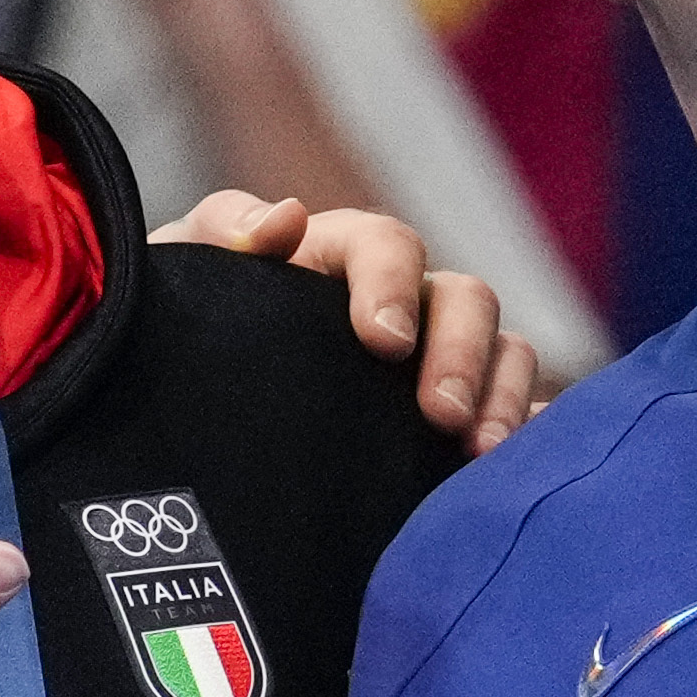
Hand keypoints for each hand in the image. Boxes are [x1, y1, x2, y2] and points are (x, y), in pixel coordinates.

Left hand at [158, 192, 547, 454]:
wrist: (171, 414)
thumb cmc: (178, 331)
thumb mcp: (179, 277)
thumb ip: (221, 234)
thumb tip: (289, 219)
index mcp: (336, 258)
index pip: (387, 244)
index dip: (394, 283)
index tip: (383, 341)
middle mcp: (403, 302)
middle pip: (465, 298)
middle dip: (463, 352)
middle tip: (442, 416)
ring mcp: (436, 361)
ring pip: (505, 352)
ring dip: (502, 397)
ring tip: (479, 454)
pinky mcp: (454, 423)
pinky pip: (514, 414)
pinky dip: (524, 435)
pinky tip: (505, 477)